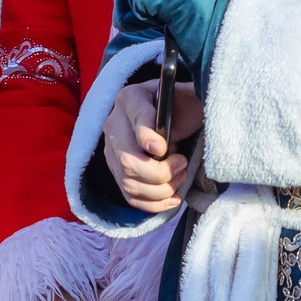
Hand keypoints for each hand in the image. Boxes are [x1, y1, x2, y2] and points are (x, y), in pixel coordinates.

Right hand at [102, 79, 202, 212]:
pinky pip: (131, 197)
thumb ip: (185, 105)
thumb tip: (176, 133)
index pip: (136, 119)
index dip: (147, 137)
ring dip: (160, 189)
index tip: (164, 149)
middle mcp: (115, 125)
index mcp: (131, 99)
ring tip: (181, 178)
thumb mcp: (187, 96)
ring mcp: (112, 152)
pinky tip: (174, 198)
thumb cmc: (183, 104)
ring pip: (129, 183)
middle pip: (127, 160)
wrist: (175, 113)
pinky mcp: (118, 173)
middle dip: (159, 172)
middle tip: (182, 164)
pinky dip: (154, 204)